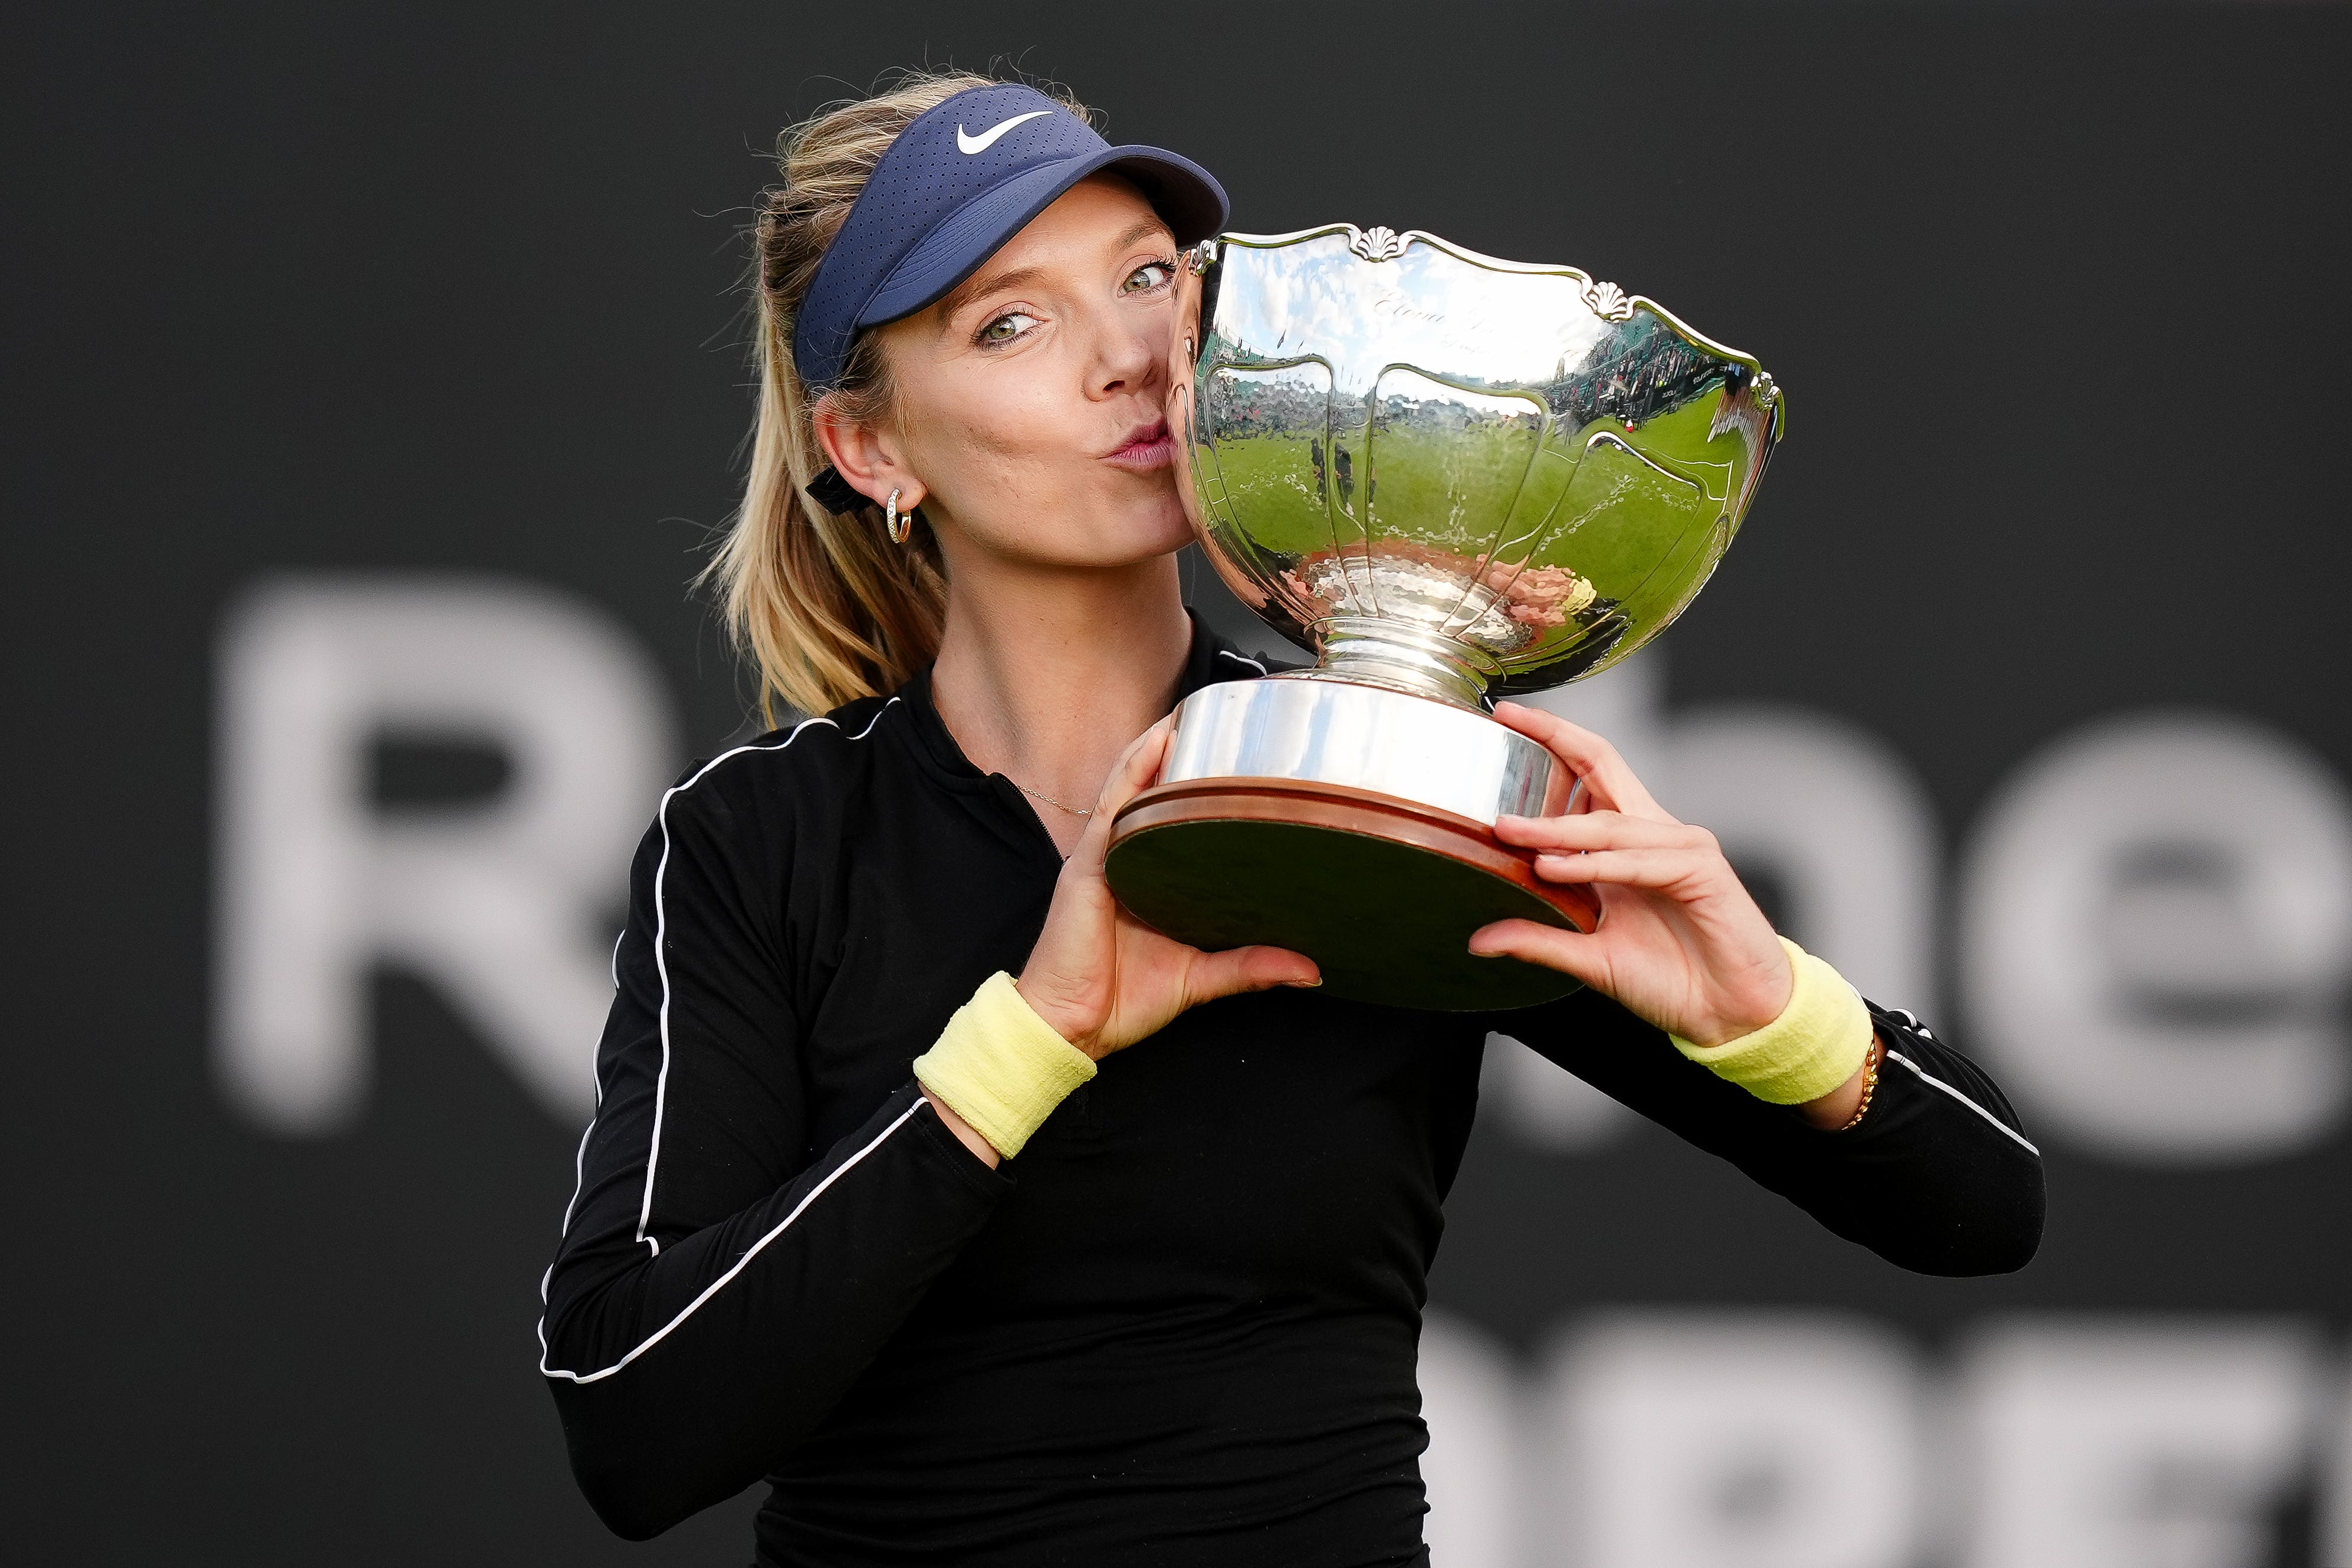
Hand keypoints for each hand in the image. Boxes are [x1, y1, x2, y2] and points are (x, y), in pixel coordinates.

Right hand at [1017, 719, 1319, 1058]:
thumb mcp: (1200, 978)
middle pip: (1153, 796)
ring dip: (1158, 748)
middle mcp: (1124, 862)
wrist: (1070, 1028)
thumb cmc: (1120, 1002)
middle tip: (1226, 722)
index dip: (1200, 790)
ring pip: (1132, 788)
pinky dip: (1135, 770)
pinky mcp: (1088, 865)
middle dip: (1181, 757)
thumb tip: (1311, 969)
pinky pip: (1113, 806)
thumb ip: (1252, 966)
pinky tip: (1157, 741)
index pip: (1175, 823)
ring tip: (1192, 713)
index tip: (1240, 763)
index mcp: (1147, 882)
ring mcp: (1104, 859)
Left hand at [1469, 702, 1792, 1045]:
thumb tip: (1480, 938)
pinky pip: (1639, 860)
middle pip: (1603, 766)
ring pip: (1609, 823)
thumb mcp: (1590, 958)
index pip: (1589, 774)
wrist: (1732, 1014)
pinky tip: (1556, 869)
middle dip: (1555, 740)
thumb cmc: (1673, 978)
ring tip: (1509, 832)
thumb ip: (1538, 940)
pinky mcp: (1702, 869)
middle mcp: (1652, 833)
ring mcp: (1681, 846)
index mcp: (1627, 843)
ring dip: (1556, 829)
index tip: (1509, 718)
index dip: (1553, 741)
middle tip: (1509, 722)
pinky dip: (1596, 864)